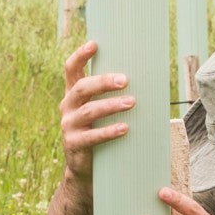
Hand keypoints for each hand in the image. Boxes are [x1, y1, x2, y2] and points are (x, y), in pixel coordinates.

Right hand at [59, 40, 134, 179]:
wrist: (85, 170)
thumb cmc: (100, 133)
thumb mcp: (101, 113)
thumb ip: (113, 96)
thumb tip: (148, 78)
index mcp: (73, 94)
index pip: (71, 69)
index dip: (81, 56)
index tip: (95, 44)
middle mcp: (67, 107)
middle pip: (81, 87)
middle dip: (103, 81)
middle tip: (125, 79)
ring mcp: (68, 126)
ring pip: (89, 111)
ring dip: (111, 105)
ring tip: (132, 102)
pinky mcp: (74, 145)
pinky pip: (92, 136)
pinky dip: (109, 131)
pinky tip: (125, 128)